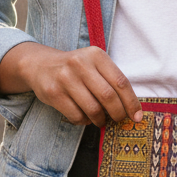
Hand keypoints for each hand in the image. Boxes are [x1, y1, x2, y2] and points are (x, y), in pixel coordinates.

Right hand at [0, 42, 141, 126]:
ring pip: (92, 108)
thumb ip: (111, 80)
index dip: (131, 102)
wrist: (40, 64)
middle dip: (117, 113)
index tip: (136, 116)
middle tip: (119, 119)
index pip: (121, 82)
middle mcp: (80, 64)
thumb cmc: (75, 68)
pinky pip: (76, 115)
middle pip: (108, 96)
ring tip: (100, 120)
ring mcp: (65, 78)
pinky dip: (84, 121)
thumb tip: (131, 109)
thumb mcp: (93, 63)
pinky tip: (84, 117)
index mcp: (96, 55)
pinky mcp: (53, 93)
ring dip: (100, 120)